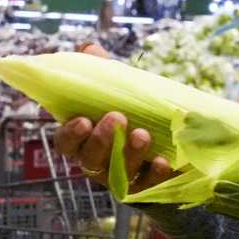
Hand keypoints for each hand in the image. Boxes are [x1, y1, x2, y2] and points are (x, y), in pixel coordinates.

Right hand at [49, 43, 177, 192]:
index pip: (66, 143)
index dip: (70, 135)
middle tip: (117, 118)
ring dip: (129, 153)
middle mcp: (98, 162)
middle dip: (101, 141)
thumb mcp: (119, 91)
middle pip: (89, 160)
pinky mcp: (146, 188)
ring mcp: (121, 178)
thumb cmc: (134, 113)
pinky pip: (147, 186)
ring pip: (117, 174)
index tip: (83, 120)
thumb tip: (89, 49)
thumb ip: (103, 72)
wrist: (172, 144)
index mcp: (85, 140)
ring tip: (143, 134)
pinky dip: (155, 174)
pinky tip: (163, 161)